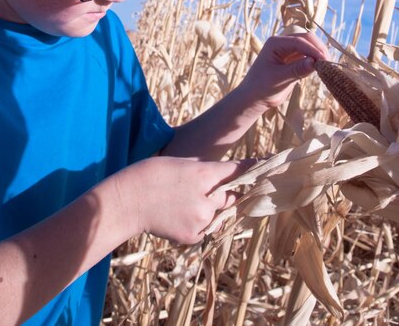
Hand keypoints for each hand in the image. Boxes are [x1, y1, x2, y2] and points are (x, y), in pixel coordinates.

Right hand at [119, 156, 245, 244]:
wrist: (127, 201)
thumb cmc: (150, 174)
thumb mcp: (181, 164)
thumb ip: (205, 174)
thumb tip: (222, 182)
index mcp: (203, 174)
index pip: (237, 170)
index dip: (255, 167)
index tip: (271, 163)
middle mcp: (207, 199)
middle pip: (229, 195)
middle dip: (222, 192)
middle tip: (199, 188)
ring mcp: (201, 220)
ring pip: (217, 213)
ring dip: (208, 208)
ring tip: (180, 201)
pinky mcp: (193, 236)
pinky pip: (205, 228)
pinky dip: (197, 222)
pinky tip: (176, 214)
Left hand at [240, 32, 328, 113]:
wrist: (254, 98)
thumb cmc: (261, 87)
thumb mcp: (279, 79)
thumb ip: (297, 70)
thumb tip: (314, 62)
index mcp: (275, 43)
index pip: (298, 41)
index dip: (313, 50)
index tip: (324, 61)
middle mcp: (282, 43)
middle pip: (306, 39)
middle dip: (318, 49)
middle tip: (328, 63)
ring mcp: (289, 51)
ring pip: (309, 46)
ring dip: (319, 54)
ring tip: (327, 67)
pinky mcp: (294, 60)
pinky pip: (308, 56)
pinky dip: (316, 61)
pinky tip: (321, 69)